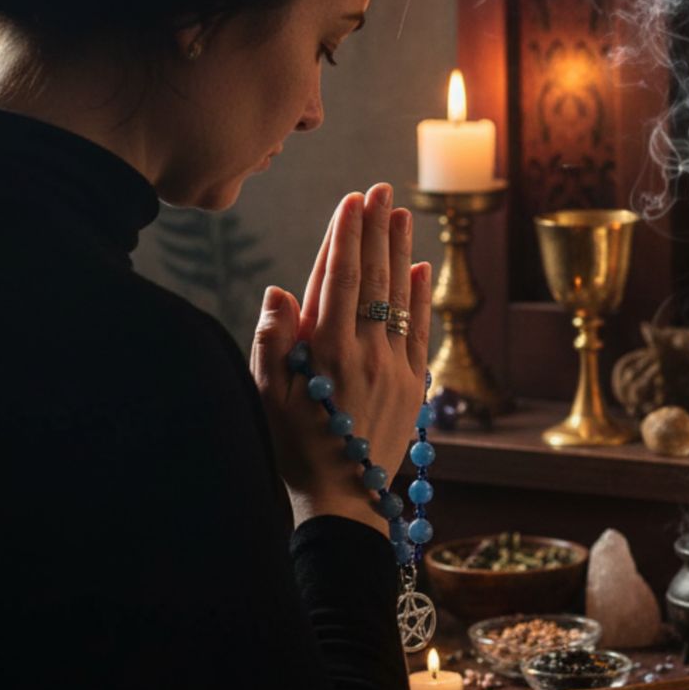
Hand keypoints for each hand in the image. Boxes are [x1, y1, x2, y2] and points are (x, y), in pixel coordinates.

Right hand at [252, 186, 431, 533]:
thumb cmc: (294, 448)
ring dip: (400, 250)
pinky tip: (421, 266)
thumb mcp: (267, 397)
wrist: (343, 501)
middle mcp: (366, 353)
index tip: (352, 200)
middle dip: (376, 229)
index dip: (346, 235)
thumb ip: (273, 341)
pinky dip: (421, 296)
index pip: (338, 278)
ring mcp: (396, 367)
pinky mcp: (416, 385)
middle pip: (372, 277)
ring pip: (399, 296)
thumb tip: (281, 289)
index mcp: (327, 352)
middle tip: (381, 189)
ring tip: (401, 212)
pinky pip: (421, 329)